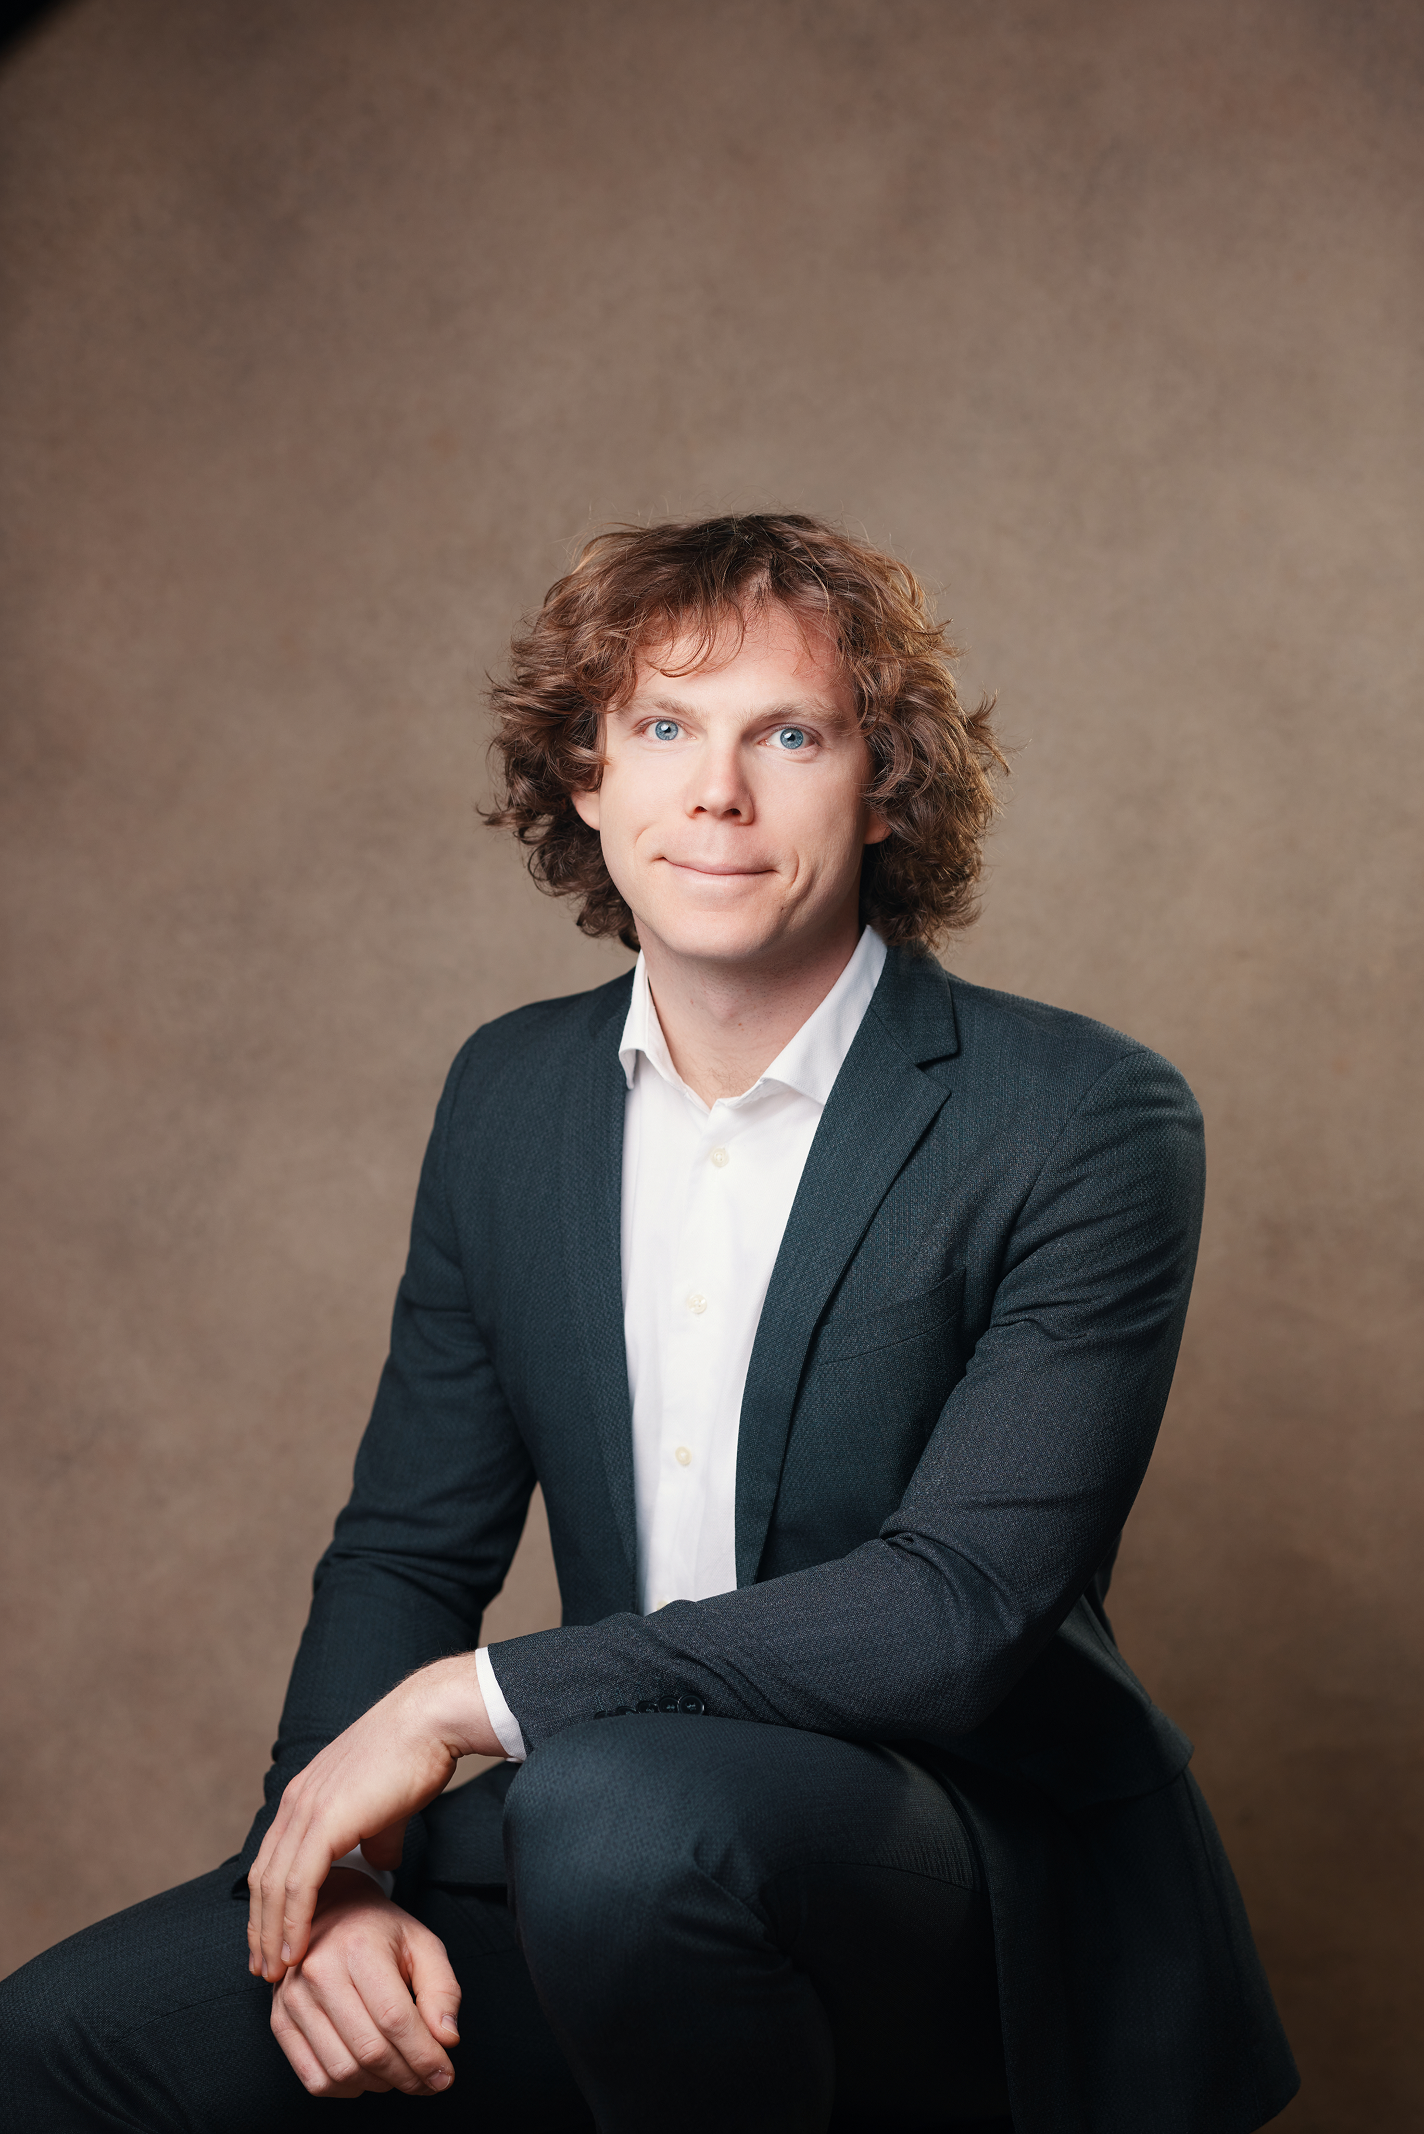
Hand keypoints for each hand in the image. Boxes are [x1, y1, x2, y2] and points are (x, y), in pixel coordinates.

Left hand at [249, 1652, 500, 1981]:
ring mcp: (306, 1809)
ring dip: (271, 1934)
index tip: (269, 1944)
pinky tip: (295, 1949)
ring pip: (274, 1886)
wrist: (428, 1723)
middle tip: (262, 1970)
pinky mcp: (325, 1820)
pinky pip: (298, 1883)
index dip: (266, 1907)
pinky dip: (292, 1921)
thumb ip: (376, 1836)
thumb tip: (381, 1861)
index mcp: (303, 1796)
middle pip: (262, 1879)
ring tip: (275, 1972)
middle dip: (259, 1929)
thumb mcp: (385, 1806)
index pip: (270, 1861)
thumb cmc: (414, 1757)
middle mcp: (295, 1802)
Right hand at [270, 1868, 461, 2096]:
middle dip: (408, 2077)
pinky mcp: (280, 2020)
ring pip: (342, 2070)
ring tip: (401, 2074)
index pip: (395, 2019)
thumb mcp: (422, 1944)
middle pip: (370, 2050)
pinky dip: (347, 2088)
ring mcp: (293, 1999)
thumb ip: (443, 1989)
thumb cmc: (380, 1932)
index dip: (424, 2056)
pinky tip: (367, 2075)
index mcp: (359, 1947)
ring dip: (380, 2085)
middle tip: (429, 2081)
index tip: (445, 2075)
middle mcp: (319, 1972)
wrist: (330, 1911)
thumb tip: (447, 2039)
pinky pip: (314, 2078)